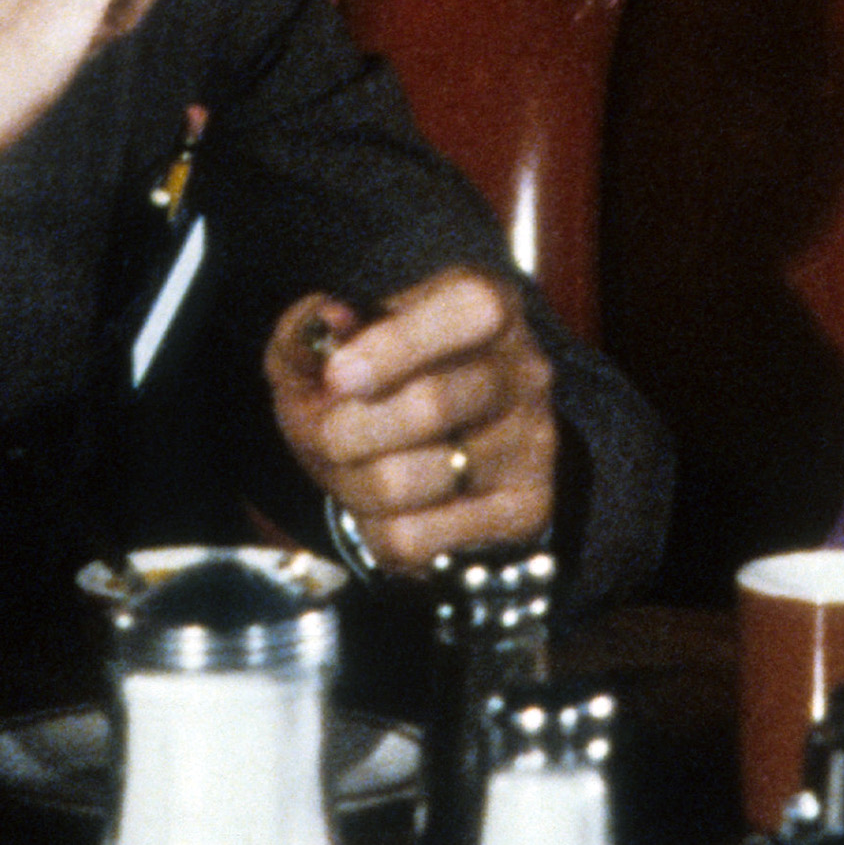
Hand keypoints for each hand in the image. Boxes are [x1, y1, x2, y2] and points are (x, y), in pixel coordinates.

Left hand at [268, 271, 559, 573]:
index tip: (337, 377)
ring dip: (352, 486)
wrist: (432, 450)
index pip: (472, 310)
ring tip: (355, 472)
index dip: (399, 344)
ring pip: (411, 481)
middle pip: (431, 404)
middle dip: (345, 430)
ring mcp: (531, 441)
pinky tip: (388, 508)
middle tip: (325, 436)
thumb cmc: (374, 383)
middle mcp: (524, 369)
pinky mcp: (524, 508)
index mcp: (486, 304)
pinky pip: (416, 539)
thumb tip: (328, 321)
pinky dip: (374, 531)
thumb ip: (312, 326)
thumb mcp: (328, 344)